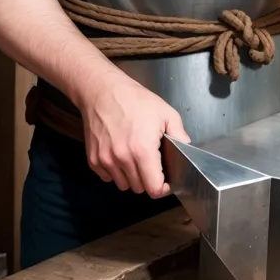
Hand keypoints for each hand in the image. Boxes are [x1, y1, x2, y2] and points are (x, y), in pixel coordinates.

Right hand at [79, 70, 190, 196]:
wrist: (102, 91)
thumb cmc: (134, 100)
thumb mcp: (165, 112)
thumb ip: (179, 134)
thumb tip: (186, 148)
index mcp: (142, 150)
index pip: (154, 189)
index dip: (163, 188)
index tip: (166, 179)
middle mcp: (122, 159)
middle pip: (139, 188)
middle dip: (148, 179)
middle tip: (151, 162)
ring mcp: (106, 160)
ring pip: (123, 185)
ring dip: (131, 177)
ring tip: (135, 156)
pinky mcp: (93, 159)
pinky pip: (108, 177)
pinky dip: (115, 171)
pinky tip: (120, 154)